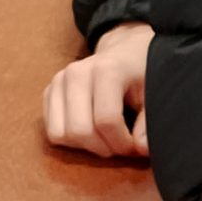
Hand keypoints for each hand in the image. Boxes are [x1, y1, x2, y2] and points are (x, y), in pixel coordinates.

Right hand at [42, 23, 154, 157]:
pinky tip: (90, 133)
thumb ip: (148, 122)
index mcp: (106, 70)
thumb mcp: (152, 94)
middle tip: (119, 145)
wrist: (124, 52)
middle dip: (103, 148)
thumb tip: (141, 148)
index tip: (135, 146)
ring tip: (105, 140)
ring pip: (61, 134)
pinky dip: (71, 141)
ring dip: (85, 147)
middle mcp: (76, 73)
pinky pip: (52, 131)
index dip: (122, 143)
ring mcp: (59, 81)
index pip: (106, 120)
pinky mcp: (49, 92)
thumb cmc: (140, 74)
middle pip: (80, 130)